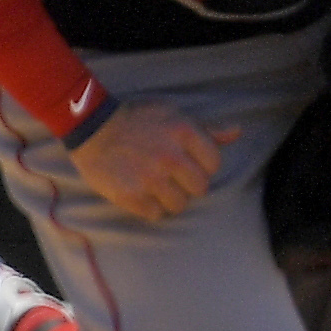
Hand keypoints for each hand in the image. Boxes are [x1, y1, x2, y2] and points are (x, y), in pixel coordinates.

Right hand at [69, 99, 237, 222]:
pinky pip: (155, 214)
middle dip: (189, 184)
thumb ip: (208, 129)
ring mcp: (150, 179)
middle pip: (200, 188)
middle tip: (173, 176)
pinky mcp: (131, 196)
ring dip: (170, 198)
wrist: (93, 129)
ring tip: (156, 185)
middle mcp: (171, 157)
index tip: (190, 162)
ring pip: (180, 205)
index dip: (204, 165)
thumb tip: (237, 132)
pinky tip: (142, 193)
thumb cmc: (138, 121)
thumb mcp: (174, 116)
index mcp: (184, 133)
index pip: (214, 164)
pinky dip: (150, 207)